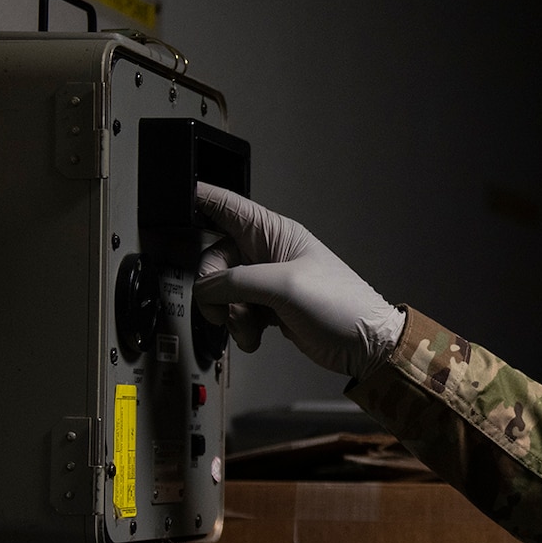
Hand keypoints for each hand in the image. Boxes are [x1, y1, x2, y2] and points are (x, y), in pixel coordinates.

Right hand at [193, 184, 405, 380]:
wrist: (364, 346)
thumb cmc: (342, 306)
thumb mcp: (284, 286)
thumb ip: (236, 282)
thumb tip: (205, 289)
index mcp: (275, 234)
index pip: (228, 206)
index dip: (201, 199)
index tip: (176, 196)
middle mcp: (269, 254)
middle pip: (216, 259)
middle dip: (213, 287)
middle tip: (220, 309)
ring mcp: (269, 281)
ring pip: (224, 290)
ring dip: (229, 313)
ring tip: (248, 328)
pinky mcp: (271, 307)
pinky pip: (237, 311)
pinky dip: (240, 327)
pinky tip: (255, 336)